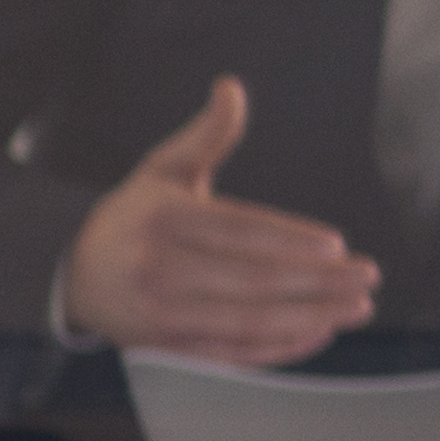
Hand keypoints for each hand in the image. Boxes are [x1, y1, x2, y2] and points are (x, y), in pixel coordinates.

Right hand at [62, 77, 378, 364]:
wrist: (74, 274)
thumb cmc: (134, 217)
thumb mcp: (162, 169)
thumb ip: (205, 135)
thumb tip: (232, 88)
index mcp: (164, 218)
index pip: (240, 231)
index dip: (290, 239)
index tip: (337, 245)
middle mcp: (160, 268)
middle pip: (252, 280)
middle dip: (317, 282)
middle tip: (366, 278)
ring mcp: (163, 313)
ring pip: (247, 320)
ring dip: (310, 317)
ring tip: (357, 308)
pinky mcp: (168, 347)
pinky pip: (231, 352)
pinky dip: (277, 349)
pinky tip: (319, 334)